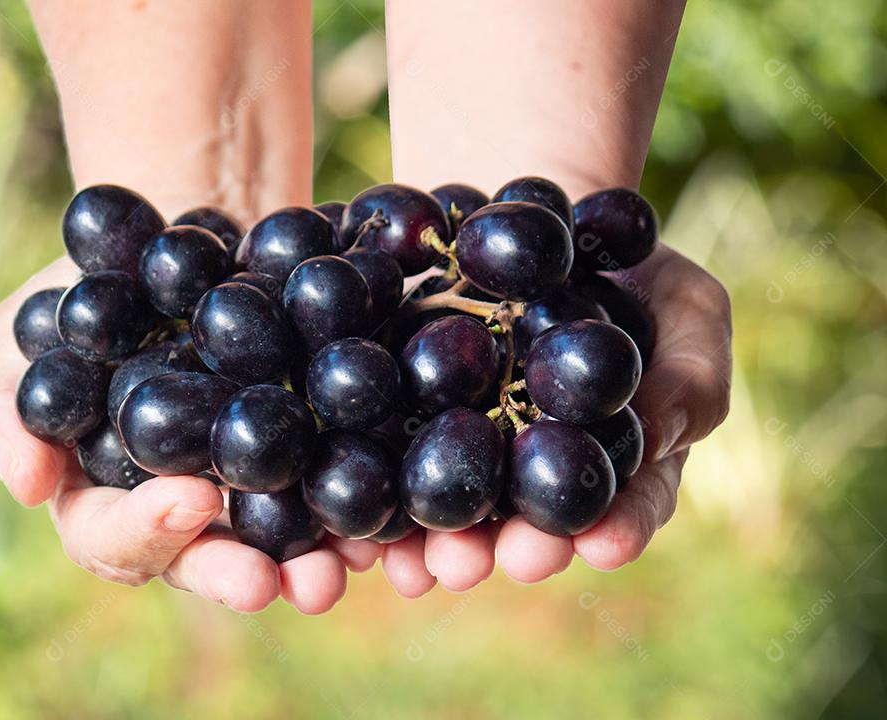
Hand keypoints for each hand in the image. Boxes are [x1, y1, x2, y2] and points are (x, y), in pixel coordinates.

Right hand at [0, 258, 352, 613]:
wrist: (182, 242)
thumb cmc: (84, 297)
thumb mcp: (21, 342)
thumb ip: (5, 410)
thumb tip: (24, 481)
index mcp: (105, 497)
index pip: (113, 537)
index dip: (147, 530)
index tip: (190, 498)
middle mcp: (182, 509)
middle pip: (202, 561)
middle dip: (233, 575)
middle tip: (267, 582)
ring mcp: (249, 488)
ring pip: (277, 544)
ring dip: (307, 565)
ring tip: (338, 567)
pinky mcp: (309, 454)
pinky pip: (335, 490)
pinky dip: (359, 509)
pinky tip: (384, 516)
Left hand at [369, 245, 732, 595]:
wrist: (531, 208)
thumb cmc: (629, 262)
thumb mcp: (686, 305)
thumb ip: (690, 375)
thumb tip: (660, 437)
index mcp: (614, 454)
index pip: (628, 503)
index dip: (620, 528)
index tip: (604, 545)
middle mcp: (536, 465)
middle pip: (533, 522)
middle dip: (522, 547)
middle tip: (515, 559)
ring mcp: (466, 441)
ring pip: (457, 506)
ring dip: (447, 542)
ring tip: (438, 565)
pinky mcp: (403, 412)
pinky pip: (389, 459)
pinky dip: (379, 498)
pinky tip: (367, 531)